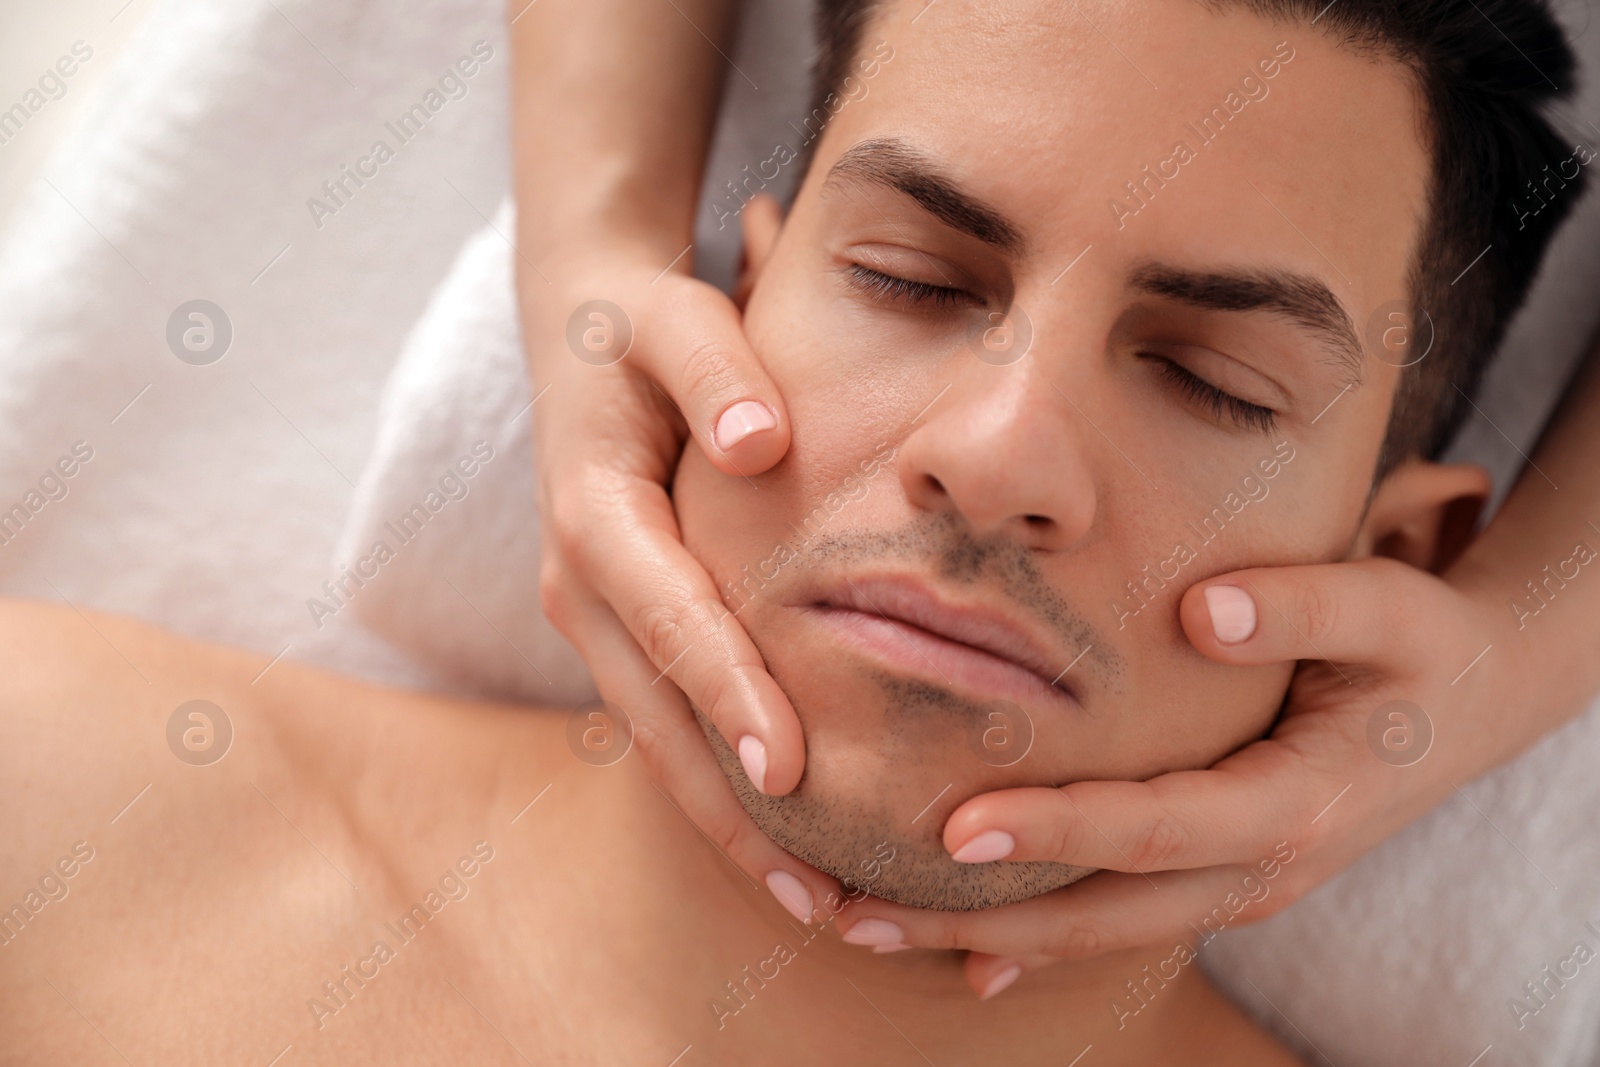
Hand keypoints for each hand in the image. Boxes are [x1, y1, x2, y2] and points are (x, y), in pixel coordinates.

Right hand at [517, 253, 841, 923]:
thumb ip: (715, 371)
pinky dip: (718, 785)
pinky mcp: (620, 628)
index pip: (671, 620)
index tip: (791, 770)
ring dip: (728, 823)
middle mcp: (583, 583)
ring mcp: (596, 615)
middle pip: (658, 717)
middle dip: (733, 812)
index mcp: (596, 513)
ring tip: (812, 902)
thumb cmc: (642, 325)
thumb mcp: (673, 317)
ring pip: (660, 739)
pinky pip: (667, 721)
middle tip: (818, 895)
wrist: (585, 330)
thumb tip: (761, 445)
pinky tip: (785, 839)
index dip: (728, 695)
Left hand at [833, 556, 1528, 997]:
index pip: (1152, 828)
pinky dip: (1039, 938)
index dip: (1055, 832)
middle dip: (978, 919)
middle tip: (859, 914)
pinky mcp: (1218, 874)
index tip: (954, 830)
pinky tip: (961, 954)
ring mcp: (1236, 883)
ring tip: (871, 928)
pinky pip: (1119, 919)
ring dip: (985, 936)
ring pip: (1099, 930)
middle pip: (1101, 911)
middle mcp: (1257, 866)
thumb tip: (1202, 610)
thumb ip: (1304, 605)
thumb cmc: (1422, 645)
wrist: (1472, 701)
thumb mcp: (1391, 608)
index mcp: (1292, 805)